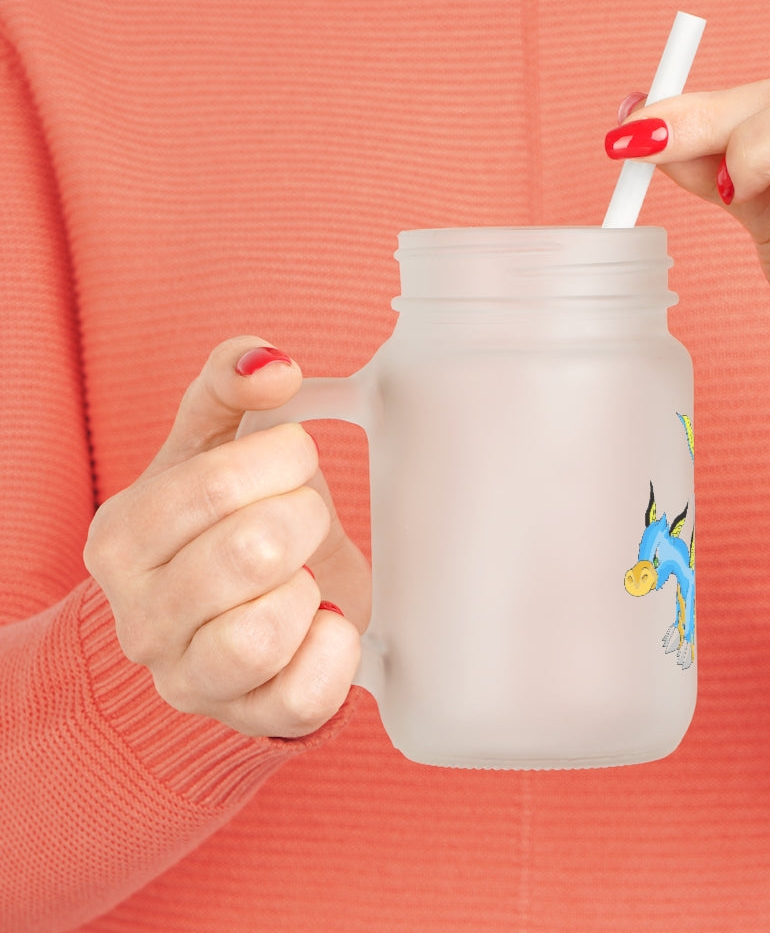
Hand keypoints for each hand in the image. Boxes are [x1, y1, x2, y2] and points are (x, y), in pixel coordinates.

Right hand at [84, 337, 368, 737]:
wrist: (231, 613)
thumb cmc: (223, 522)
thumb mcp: (213, 444)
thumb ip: (229, 385)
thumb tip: (271, 363)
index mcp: (122, 539)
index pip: (215, 485)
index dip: (282, 459)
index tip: (295, 459)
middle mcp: (140, 618)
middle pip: (251, 552)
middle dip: (304, 518)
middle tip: (304, 518)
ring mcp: (189, 679)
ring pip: (264, 633)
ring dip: (309, 588)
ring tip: (304, 575)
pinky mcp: (249, 718)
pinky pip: (304, 696)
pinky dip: (335, 649)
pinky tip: (324, 620)